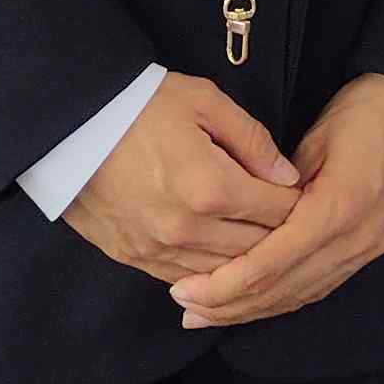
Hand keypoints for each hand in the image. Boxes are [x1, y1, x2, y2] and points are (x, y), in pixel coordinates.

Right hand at [64, 73, 302, 280]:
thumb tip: (288, 176)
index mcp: (211, 187)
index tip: (312, 199)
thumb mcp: (206, 103)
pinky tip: (223, 262)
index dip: (301, 206)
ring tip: (265, 245)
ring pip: (222, 273)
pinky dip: (210, 274)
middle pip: (255, 250)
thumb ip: (252, 140)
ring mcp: (158, 249)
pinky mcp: (133, 258)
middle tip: (298, 226)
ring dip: (247, 263)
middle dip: (282, 239)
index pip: (276, 212)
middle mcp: (187, 228)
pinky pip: (184, 279)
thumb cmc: (143, 104)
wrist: (71, 126)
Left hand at [173, 74, 383, 330]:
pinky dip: (283, 299)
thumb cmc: (367, 109)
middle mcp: (354, 240)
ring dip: (253, 309)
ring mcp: (367, 249)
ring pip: (301, 295)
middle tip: (185, 310)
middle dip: (230, 305)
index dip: (226, 283)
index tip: (185, 289)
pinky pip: (320, 286)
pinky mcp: (372, 249)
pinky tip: (255, 303)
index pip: (272, 262)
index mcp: (338, 208)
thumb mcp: (316, 136)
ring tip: (209, 315)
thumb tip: (243, 216)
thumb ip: (278, 183)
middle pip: (284, 289)